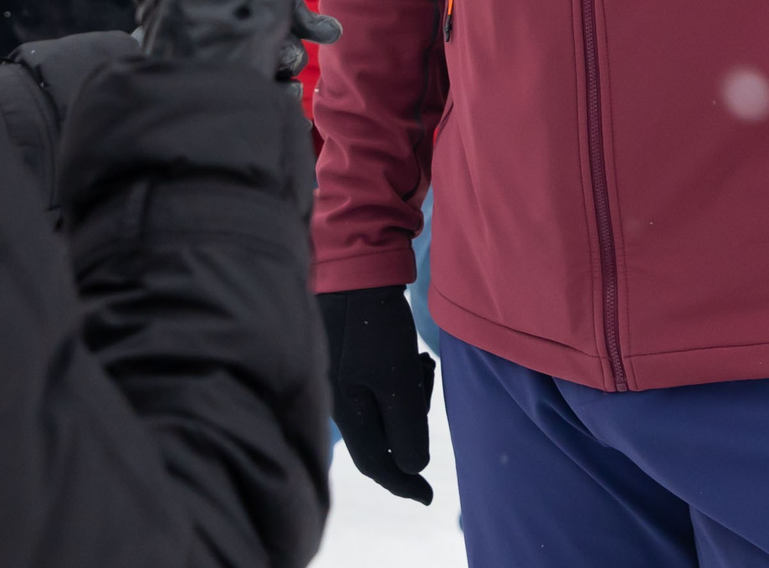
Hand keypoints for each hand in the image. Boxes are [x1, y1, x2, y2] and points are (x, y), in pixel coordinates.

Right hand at [319, 286, 435, 503]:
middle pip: (382, 436)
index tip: (429, 496)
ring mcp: (342, 381)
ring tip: (419, 363)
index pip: (376, 464)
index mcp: (346, 413)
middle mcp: (339, 402)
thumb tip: (412, 468)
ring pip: (384, 410)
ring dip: (409, 395)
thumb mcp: (398, 381)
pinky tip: (410, 355)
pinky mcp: (350, 361)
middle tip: (424, 382)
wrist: (354, 271)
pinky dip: (400, 380)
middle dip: (411, 420)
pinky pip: (380, 387)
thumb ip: (406, 429)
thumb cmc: (375, 327)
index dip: (403, 483)